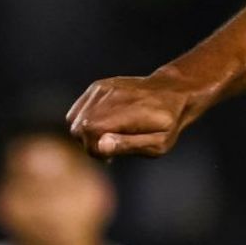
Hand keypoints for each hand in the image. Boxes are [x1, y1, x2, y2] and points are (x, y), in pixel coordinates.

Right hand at [67, 67, 210, 158]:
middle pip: (78, 128)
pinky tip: (104, 126)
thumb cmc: (167, 123)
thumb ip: (128, 145)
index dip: (95, 151)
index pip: (89, 132)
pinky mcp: (97, 86)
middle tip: (112, 148)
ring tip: (109, 137)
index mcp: (128, 111)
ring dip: (86, 134)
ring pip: (74, 120)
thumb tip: (100, 145)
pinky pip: (76, 111)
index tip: (110, 158)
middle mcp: (112, 95)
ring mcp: (102, 88)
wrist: (172, 92)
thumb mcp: (159, 143)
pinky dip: (83, 122)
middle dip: (90, 144)